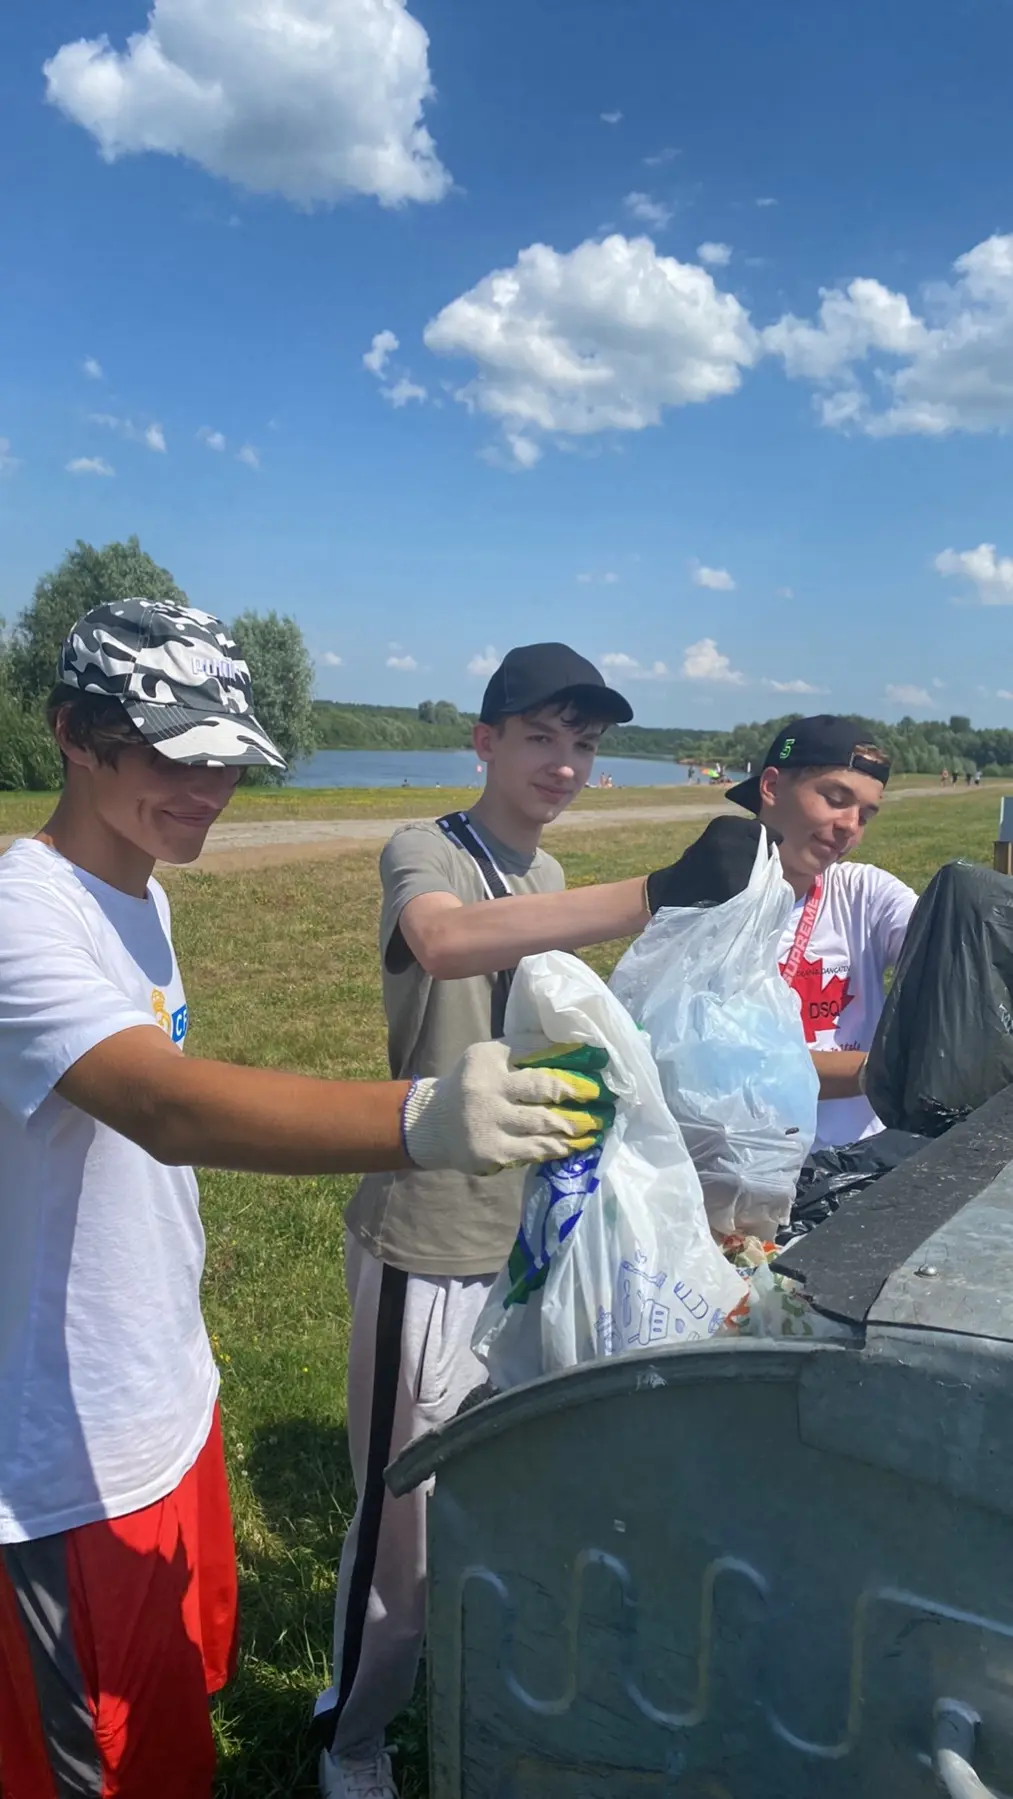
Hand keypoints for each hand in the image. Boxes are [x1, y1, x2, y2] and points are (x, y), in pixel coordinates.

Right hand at [401, 1039, 615, 1175]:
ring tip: (598, 1123)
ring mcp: (489, 1123)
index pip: (534, 1050)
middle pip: (543, 1088)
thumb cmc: (471, 1086)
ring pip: (544, 1122)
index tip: (598, 1059)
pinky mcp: (493, 1151)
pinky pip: (536, 1149)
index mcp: (486, 1059)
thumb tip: (573, 1049)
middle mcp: (486, 1088)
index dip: (568, 1055)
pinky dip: (559, 1147)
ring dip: (576, 1124)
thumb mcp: (488, 1059)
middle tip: (603, 1095)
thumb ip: (522, 1052)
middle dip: (578, 1092)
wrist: (432, 1125)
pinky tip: (575, 1144)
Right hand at [645, 818, 781, 912]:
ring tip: (738, 880)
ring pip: (761, 870)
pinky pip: (751, 887)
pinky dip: (747, 891)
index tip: (765, 849)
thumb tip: (776, 837)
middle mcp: (727, 838)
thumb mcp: (718, 838)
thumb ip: (744, 835)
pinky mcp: (729, 882)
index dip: (768, 841)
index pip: (764, 831)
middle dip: (762, 861)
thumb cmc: (700, 861)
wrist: (673, 887)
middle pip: (765, 851)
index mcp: (725, 823)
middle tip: (747, 869)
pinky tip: (733, 891)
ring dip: (756, 877)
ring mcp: (728, 861)